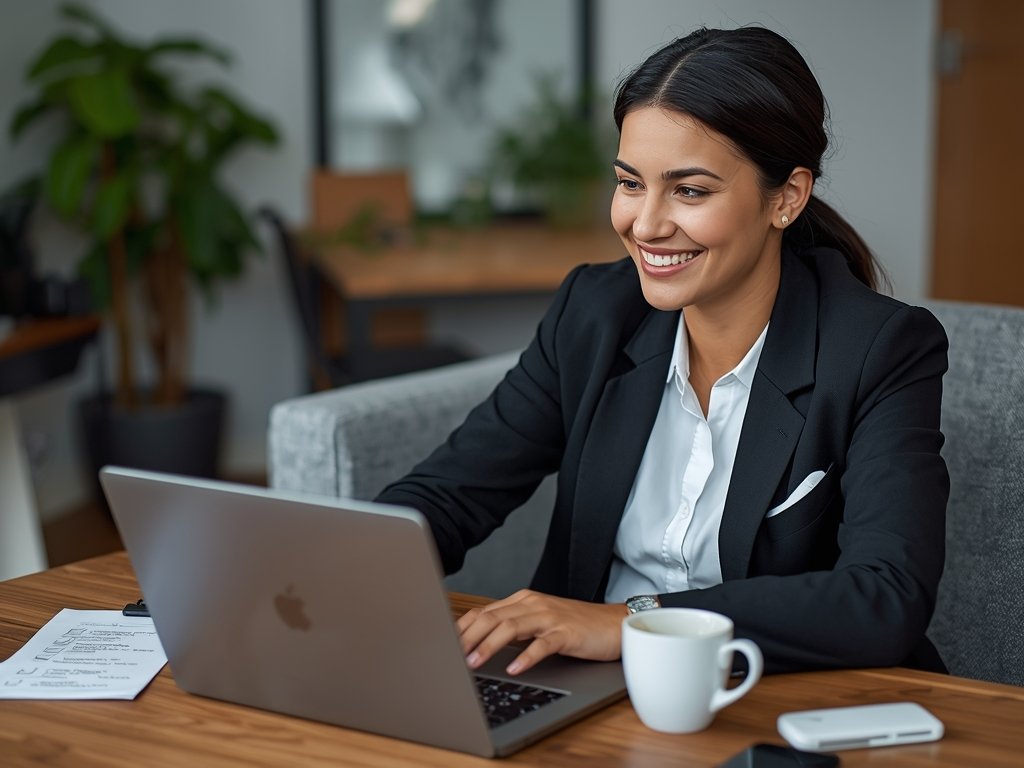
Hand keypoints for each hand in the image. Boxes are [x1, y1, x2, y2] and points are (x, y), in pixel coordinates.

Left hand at [457, 589, 627, 675]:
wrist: (614, 624)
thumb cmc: (575, 626)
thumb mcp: (538, 622)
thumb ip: (512, 627)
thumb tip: (479, 643)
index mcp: (522, 600)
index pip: (483, 611)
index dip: (461, 627)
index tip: (442, 644)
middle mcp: (533, 604)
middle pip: (491, 618)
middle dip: (467, 638)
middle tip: (450, 656)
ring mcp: (550, 617)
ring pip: (511, 627)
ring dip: (488, 646)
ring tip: (473, 663)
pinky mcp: (567, 633)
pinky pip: (542, 644)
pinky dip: (526, 657)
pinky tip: (514, 668)